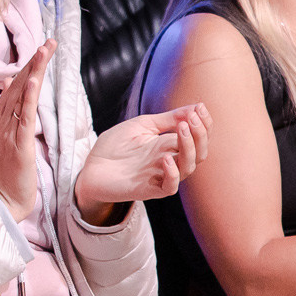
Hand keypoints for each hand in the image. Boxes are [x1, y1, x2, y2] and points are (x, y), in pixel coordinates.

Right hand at [0, 40, 53, 220]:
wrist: (2, 201)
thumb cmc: (8, 175)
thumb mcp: (6, 141)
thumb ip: (7, 117)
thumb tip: (9, 92)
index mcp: (0, 122)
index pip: (13, 88)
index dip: (27, 68)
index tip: (40, 51)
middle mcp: (1, 122)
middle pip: (17, 85)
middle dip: (34, 62)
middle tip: (49, 42)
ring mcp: (8, 132)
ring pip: (21, 95)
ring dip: (33, 71)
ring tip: (44, 51)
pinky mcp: (18, 144)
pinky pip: (23, 116)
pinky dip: (28, 97)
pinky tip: (32, 81)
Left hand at [75, 103, 209, 214]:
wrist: (91, 168)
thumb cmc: (115, 146)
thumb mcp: (143, 125)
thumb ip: (168, 119)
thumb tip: (196, 106)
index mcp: (169, 145)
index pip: (197, 137)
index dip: (204, 124)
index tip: (202, 108)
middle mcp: (170, 160)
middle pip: (199, 153)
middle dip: (200, 135)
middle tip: (191, 119)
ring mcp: (160, 175)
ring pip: (188, 168)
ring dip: (189, 148)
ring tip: (182, 129)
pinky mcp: (149, 189)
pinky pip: (170, 187)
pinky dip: (172, 174)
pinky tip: (166, 158)